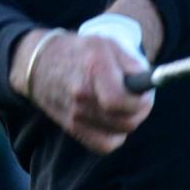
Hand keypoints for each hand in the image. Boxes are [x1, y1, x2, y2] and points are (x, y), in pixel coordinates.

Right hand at [12, 30, 152, 153]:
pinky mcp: (72, 128)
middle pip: (125, 120)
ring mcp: (75, 114)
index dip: (141, 102)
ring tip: (124, 106)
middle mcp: (82, 93)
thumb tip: (149, 84)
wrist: (40, 63)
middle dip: (140, 112)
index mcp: (93, 67)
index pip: (119, 100)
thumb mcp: (107, 44)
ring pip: (119, 134)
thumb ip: (131, 63)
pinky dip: (115, 136)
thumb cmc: (81, 51)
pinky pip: (104, 145)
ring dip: (128, 122)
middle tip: (140, 99)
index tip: (145, 94)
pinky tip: (113, 119)